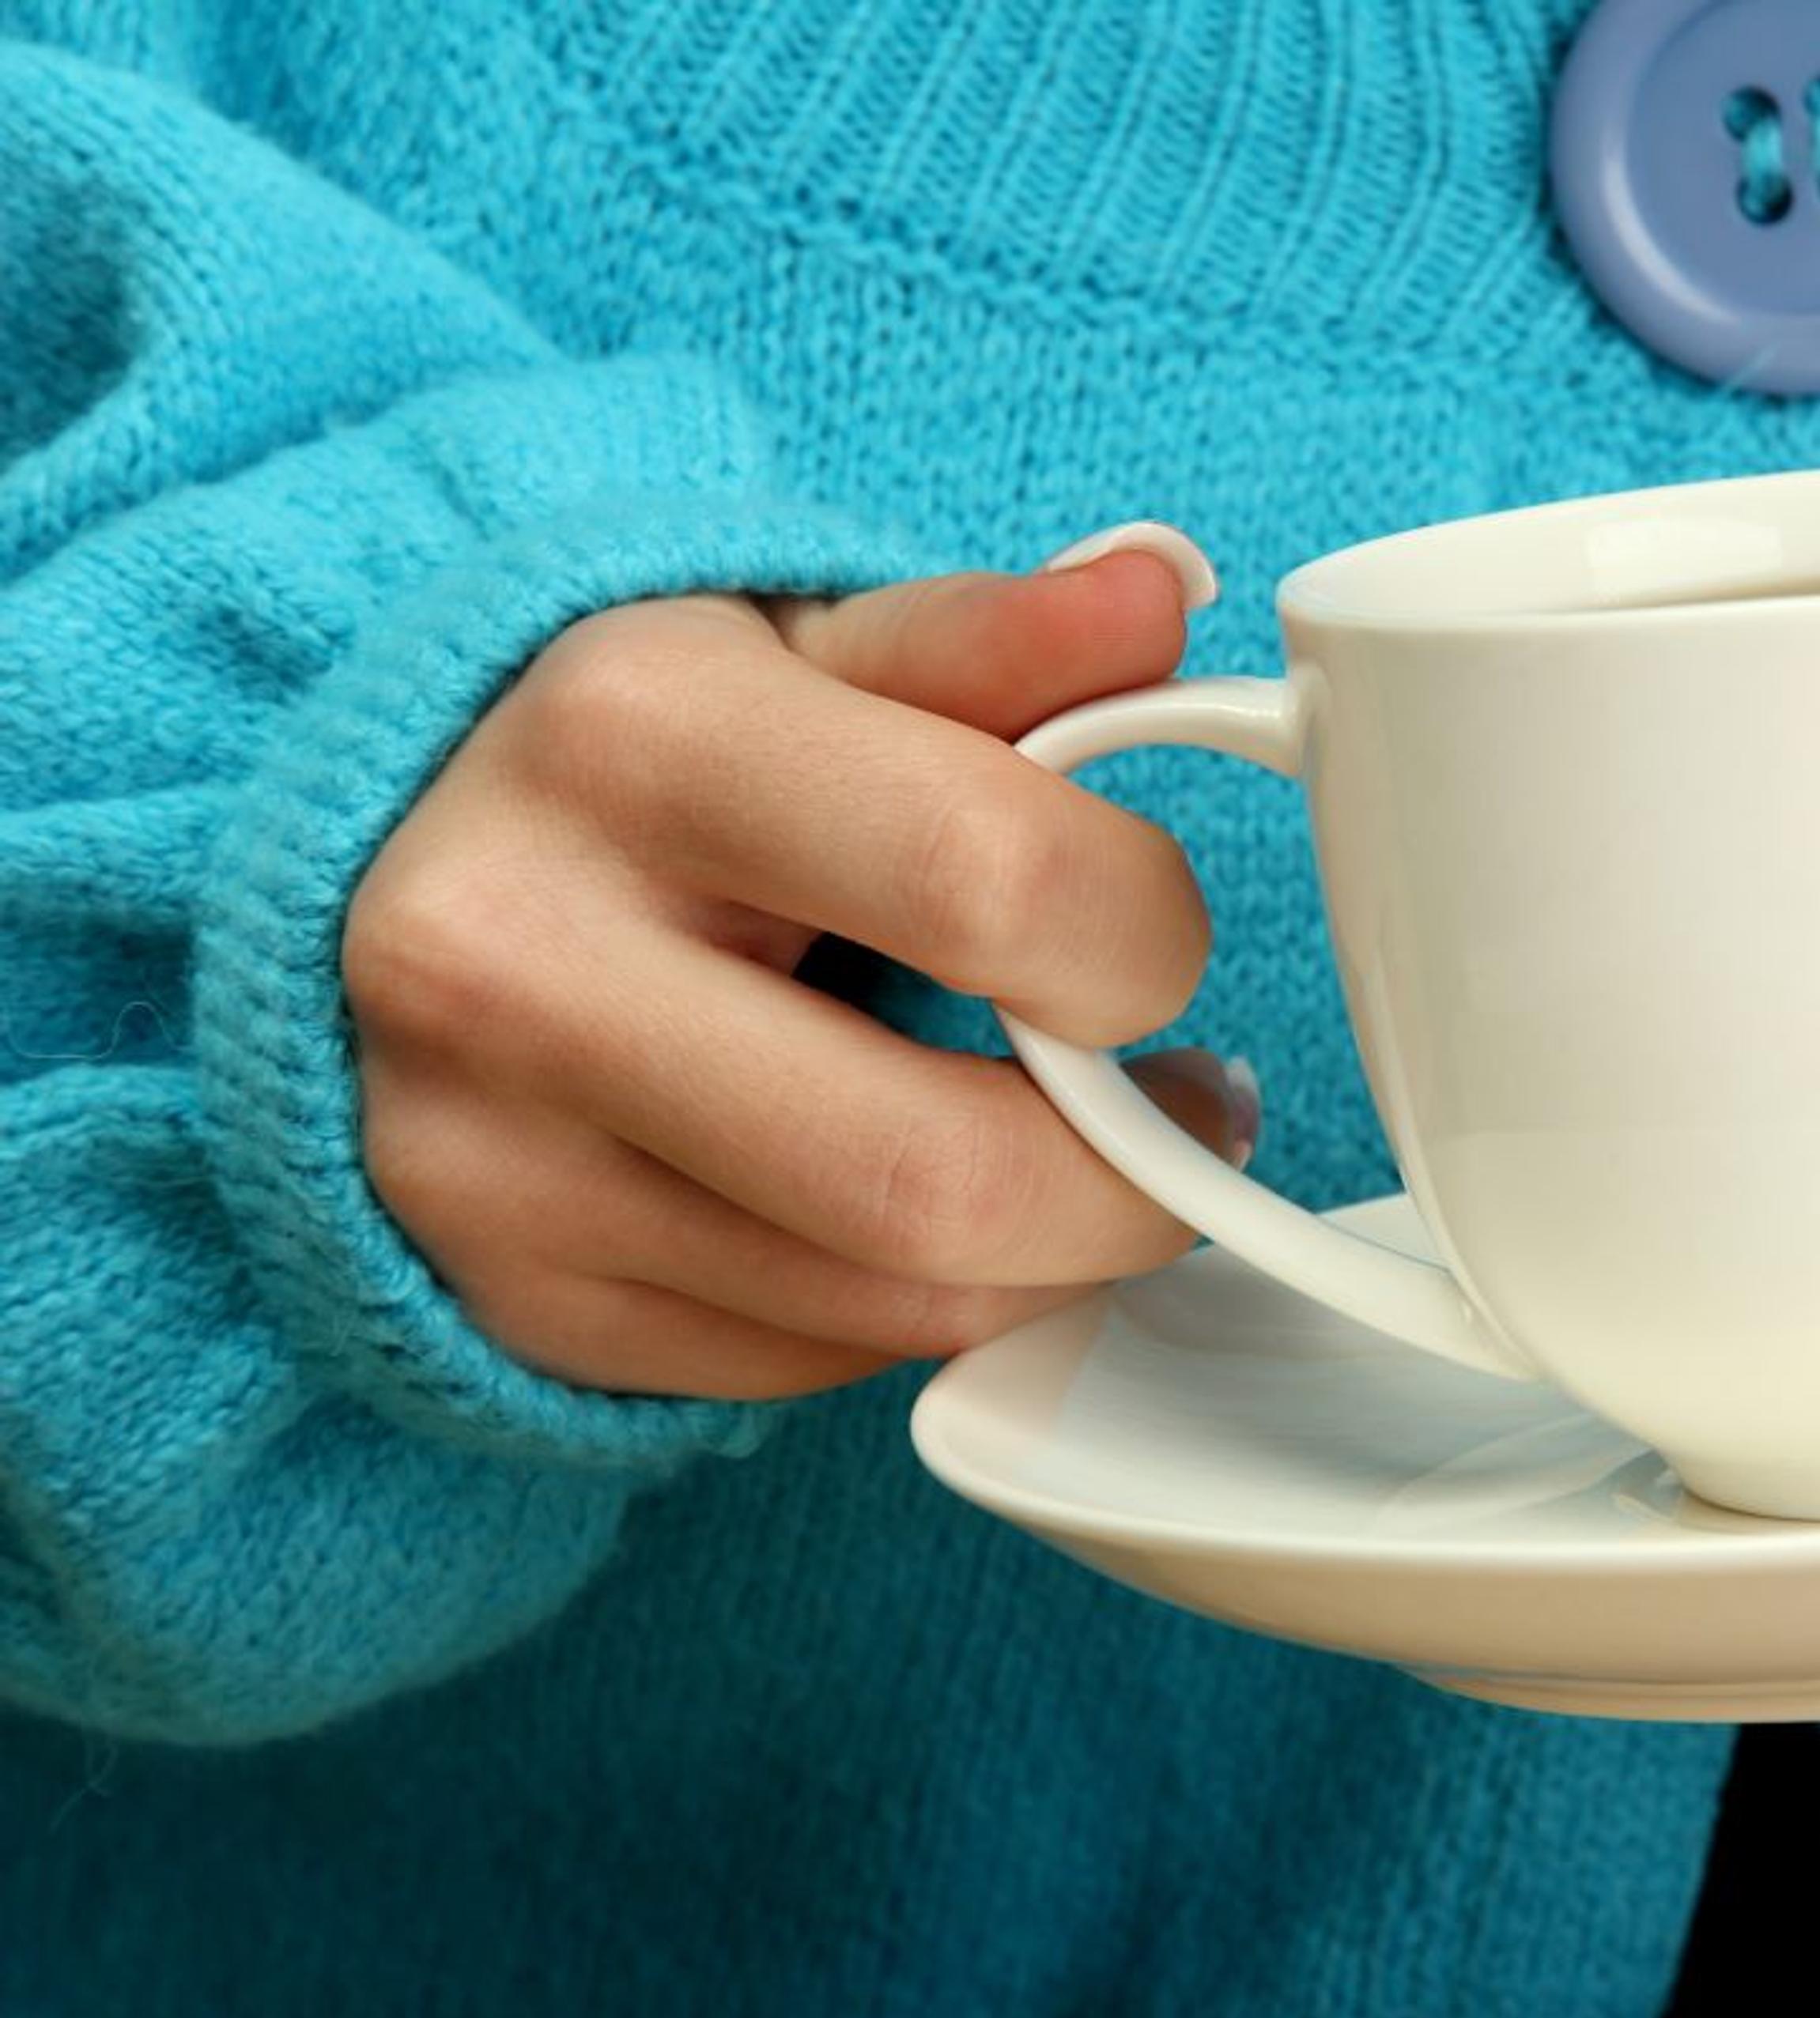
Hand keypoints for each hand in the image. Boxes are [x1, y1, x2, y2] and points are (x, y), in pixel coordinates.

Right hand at [344, 541, 1252, 1400]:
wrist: (383, 882)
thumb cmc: (648, 764)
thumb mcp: (801, 651)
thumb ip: (991, 639)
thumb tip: (1158, 596)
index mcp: (631, 735)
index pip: (991, 881)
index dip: (1145, 934)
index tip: (1159, 937)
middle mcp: (520, 957)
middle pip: (944, 1170)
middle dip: (1134, 1170)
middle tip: (1181, 1108)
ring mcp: (495, 1161)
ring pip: (902, 1303)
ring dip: (1060, 1251)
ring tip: (1089, 1155)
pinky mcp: (518, 1302)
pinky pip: (823, 1364)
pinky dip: (928, 1299)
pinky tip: (933, 1207)